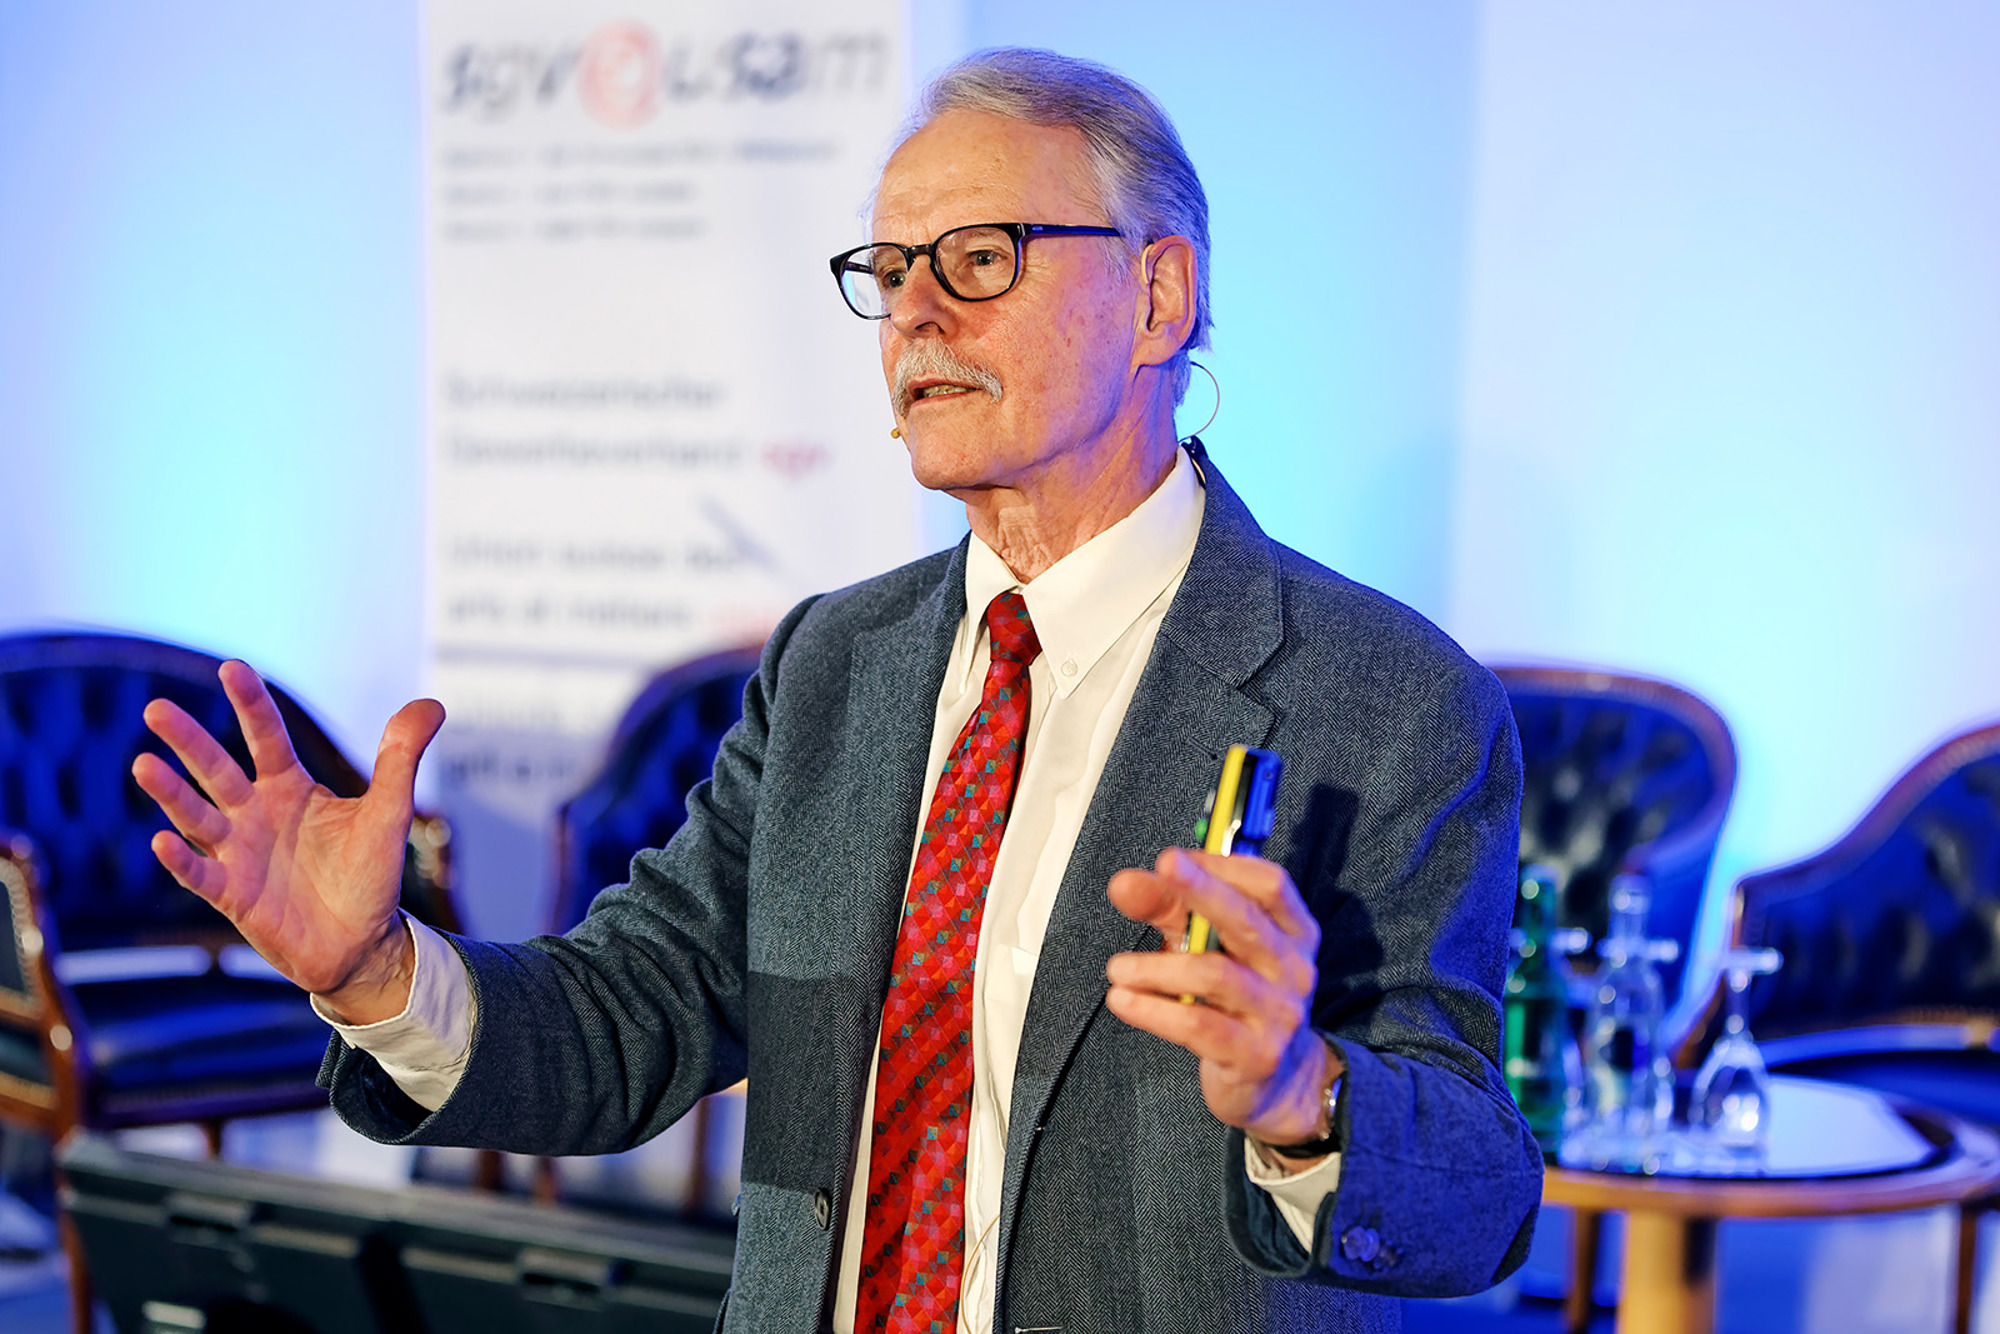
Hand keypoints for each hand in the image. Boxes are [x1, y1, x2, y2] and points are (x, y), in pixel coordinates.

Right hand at [132, 660, 444, 1023]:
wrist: (361, 942)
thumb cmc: (369, 874)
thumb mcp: (390, 812)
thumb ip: (401, 758)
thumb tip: (431, 705)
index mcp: (290, 787)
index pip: (266, 737)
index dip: (251, 704)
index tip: (232, 668)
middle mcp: (255, 814)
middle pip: (216, 770)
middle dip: (188, 741)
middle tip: (156, 708)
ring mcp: (239, 853)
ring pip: (198, 817)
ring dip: (171, 793)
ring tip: (143, 764)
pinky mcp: (232, 896)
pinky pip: (201, 875)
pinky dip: (181, 861)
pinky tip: (162, 841)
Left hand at [1105, 849, 1339, 1160]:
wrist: (1278, 1083)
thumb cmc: (1237, 1000)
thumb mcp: (1208, 946)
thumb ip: (1168, 910)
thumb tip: (1124, 883)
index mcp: (1292, 931)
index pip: (1269, 884)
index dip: (1221, 865)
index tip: (1172, 860)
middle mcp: (1293, 968)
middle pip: (1246, 919)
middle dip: (1199, 890)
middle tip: (1154, 872)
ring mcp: (1279, 1014)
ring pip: (1216, 975)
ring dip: (1157, 967)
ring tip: (1118, 968)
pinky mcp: (1256, 1055)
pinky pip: (1200, 1025)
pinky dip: (1154, 1010)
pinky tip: (1123, 1000)